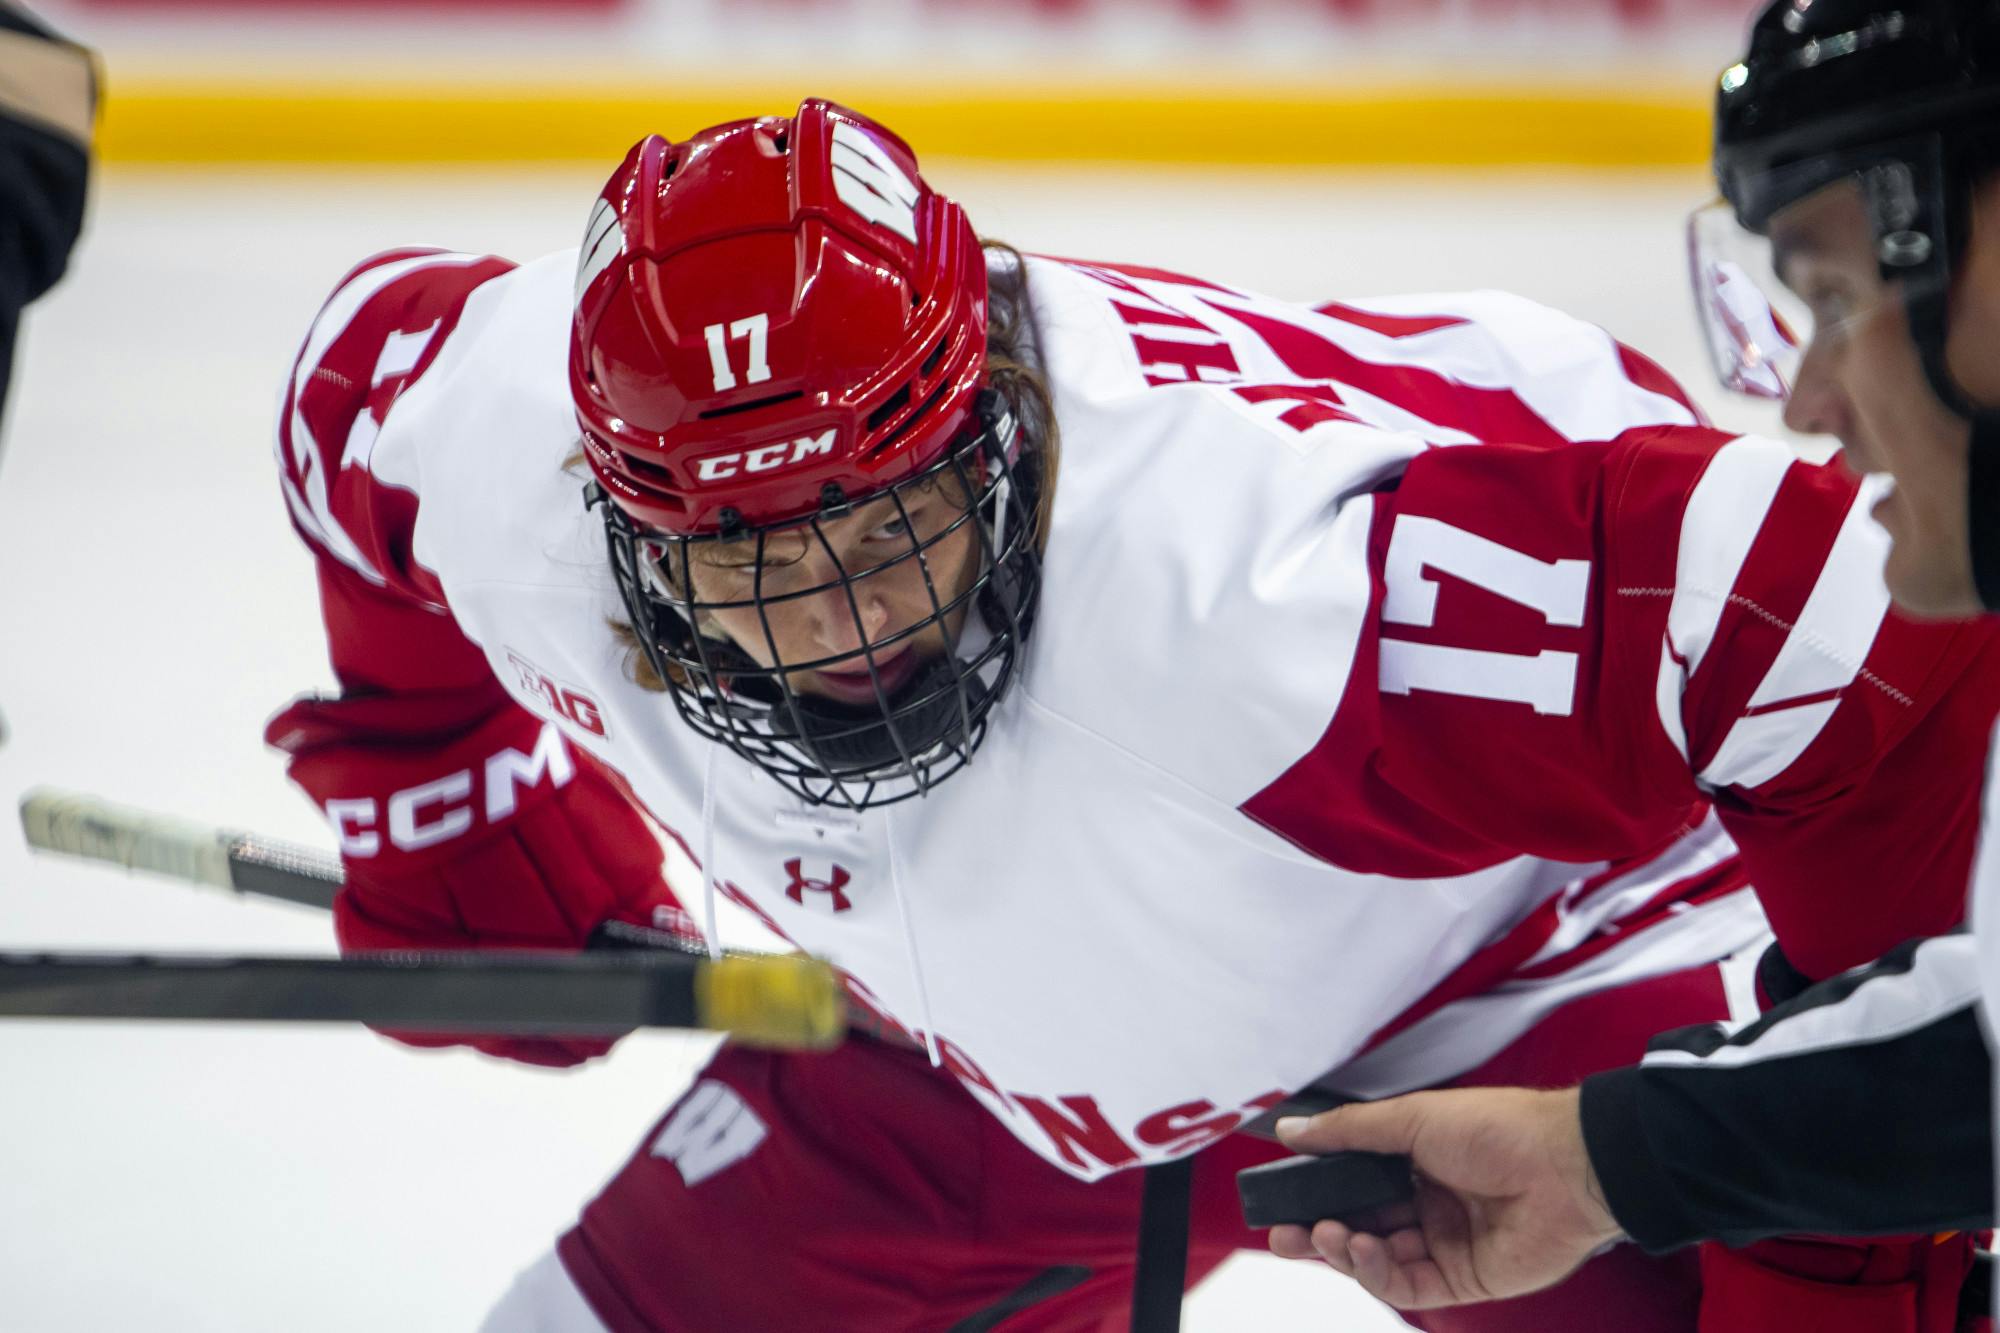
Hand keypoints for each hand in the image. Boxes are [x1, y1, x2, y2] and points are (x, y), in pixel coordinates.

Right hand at [1265, 1086, 1622, 1308]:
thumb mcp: (1411, 1119)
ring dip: (1344, 1250)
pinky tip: (1362, 1251)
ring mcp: (1445, 1244)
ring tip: (1327, 1235)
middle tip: (1283, 1233)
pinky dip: (1378, 1272)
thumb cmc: (1497, 1128)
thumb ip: (1348, 1132)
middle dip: (1318, 1232)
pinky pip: (1408, 1285)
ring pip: (1377, 1260)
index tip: (1281, 1198)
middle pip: (1359, 1226)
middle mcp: (1428, 1204)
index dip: (1317, 1194)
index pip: (1354, 1185)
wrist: (1565, 1166)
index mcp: (1416, 1162)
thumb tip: (1291, 1131)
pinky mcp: (1464, 1279)